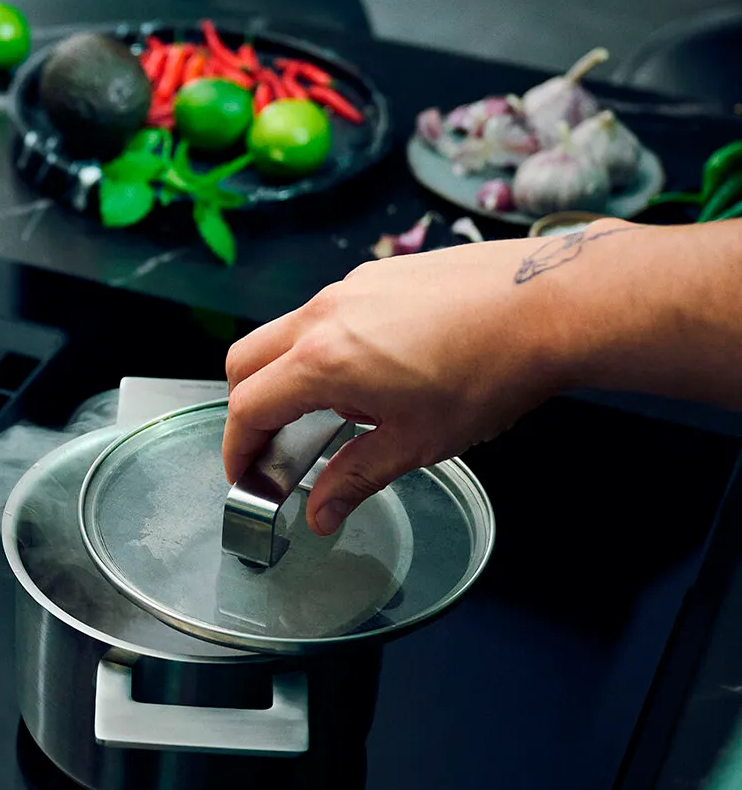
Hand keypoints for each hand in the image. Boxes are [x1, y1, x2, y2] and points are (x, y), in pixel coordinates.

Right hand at [222, 229, 618, 534]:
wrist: (551, 303)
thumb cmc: (490, 373)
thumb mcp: (416, 444)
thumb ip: (355, 479)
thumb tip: (321, 515)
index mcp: (322, 362)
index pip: (248, 407)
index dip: (238, 448)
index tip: (245, 474)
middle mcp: (324, 315)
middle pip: (246, 361)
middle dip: (246, 407)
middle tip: (269, 446)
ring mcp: (351, 288)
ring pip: (285, 333)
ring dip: (287, 376)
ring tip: (334, 414)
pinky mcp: (380, 274)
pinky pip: (327, 313)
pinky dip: (323, 348)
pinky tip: (373, 375)